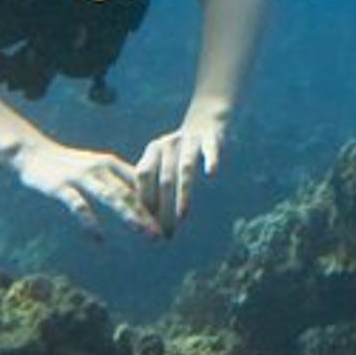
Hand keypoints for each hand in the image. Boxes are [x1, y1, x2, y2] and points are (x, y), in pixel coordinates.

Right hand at [11, 140, 158, 239]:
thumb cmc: (67, 165)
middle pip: (129, 192)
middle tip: (162, 234)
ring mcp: (81, 176)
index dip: (155, 203)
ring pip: (111, 196)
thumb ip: (116, 180)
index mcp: (111, 163)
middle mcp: (100, 168)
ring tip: (143, 232)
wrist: (32, 153)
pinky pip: (79, 206)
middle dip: (148, 214)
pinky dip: (90, 222)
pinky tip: (99, 239)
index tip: (168, 223)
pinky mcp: (61, 187)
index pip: (140, 183)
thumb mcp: (96, 167)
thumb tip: (140, 199)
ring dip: (129, 215)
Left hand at [136, 108, 226, 237]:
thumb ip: (152, 183)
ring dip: (183, 194)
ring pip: (185, 168)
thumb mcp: (162, 161)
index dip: (143, 199)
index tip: (145, 224)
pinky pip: (211, 150)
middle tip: (165, 233)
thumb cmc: (180, 152)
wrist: (206, 121)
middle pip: (163, 178)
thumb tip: (143, 219)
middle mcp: (169, 144)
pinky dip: (210, 160)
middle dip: (163, 207)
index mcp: (153, 150)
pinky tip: (211, 174)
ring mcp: (191, 140)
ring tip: (182, 217)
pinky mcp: (212, 138)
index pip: (143, 176)